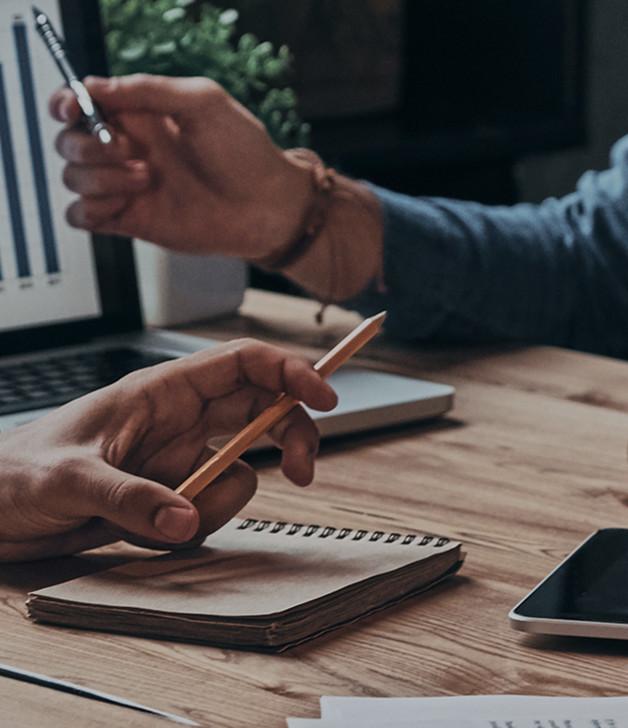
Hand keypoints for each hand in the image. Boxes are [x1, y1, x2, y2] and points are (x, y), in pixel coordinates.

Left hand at [0, 340, 335, 560]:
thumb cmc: (10, 476)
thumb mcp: (67, 480)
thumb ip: (130, 499)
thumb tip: (184, 518)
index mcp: (157, 393)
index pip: (243, 364)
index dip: (291, 371)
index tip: (323, 397)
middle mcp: (174, 423)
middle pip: (262, 413)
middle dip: (289, 438)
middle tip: (302, 469)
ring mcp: (172, 462)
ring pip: (238, 472)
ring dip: (218, 503)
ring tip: (166, 521)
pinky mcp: (164, 500)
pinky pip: (206, 513)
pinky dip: (187, 530)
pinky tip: (142, 535)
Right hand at [53, 75, 313, 258]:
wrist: (267, 205)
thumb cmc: (245, 151)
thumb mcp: (204, 103)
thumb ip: (149, 89)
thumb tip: (94, 84)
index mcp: (141, 114)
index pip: (80, 102)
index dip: (65, 102)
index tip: (72, 107)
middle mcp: (127, 147)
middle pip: (68, 140)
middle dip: (87, 144)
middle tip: (130, 149)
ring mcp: (123, 183)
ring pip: (72, 176)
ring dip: (102, 177)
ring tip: (149, 177)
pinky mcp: (125, 217)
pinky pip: (78, 215)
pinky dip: (92, 209)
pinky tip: (127, 202)